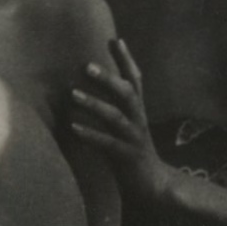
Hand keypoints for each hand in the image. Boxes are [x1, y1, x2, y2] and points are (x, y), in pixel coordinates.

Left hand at [66, 39, 164, 199]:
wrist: (153, 186)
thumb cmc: (131, 153)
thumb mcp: (123, 126)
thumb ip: (111, 107)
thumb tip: (87, 88)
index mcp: (138, 111)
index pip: (135, 80)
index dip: (126, 60)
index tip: (114, 40)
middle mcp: (138, 120)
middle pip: (127, 93)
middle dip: (108, 78)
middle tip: (86, 65)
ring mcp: (134, 139)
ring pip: (116, 117)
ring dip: (94, 104)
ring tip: (73, 94)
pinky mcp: (127, 157)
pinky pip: (108, 144)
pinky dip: (90, 134)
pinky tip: (73, 127)